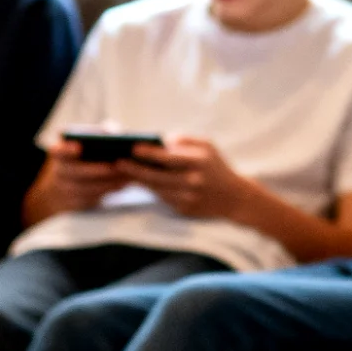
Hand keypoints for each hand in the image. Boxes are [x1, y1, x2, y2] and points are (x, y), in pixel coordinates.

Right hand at [42, 140, 132, 213]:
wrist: (62, 188)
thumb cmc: (82, 158)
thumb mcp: (84, 145)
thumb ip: (97, 136)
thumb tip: (111, 132)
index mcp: (58, 154)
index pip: (57, 151)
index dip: (65, 150)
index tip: (78, 147)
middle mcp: (58, 172)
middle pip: (73, 172)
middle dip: (95, 170)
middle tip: (116, 166)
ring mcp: (64, 190)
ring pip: (84, 189)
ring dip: (106, 183)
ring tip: (125, 176)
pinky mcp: (74, 204)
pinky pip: (90, 200)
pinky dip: (107, 192)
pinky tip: (122, 184)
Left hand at [116, 135, 251, 218]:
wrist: (234, 197)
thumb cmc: (216, 166)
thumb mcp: (207, 146)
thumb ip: (184, 140)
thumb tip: (160, 140)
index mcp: (199, 162)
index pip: (168, 157)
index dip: (149, 153)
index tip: (133, 148)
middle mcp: (193, 181)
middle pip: (157, 176)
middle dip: (135, 169)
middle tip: (118, 162)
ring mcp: (188, 198)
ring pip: (156, 189)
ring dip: (139, 180)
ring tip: (124, 171)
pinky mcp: (184, 210)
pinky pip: (162, 198)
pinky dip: (150, 190)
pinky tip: (140, 182)